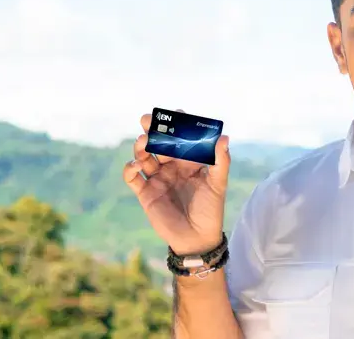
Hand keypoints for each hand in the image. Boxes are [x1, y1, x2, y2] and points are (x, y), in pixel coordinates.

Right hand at [122, 111, 230, 255]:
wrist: (197, 238)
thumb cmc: (211, 210)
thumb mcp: (218, 184)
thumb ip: (221, 161)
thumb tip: (224, 136)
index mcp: (189, 161)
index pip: (181, 138)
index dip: (177, 126)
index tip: (176, 114)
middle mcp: (172, 167)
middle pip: (159, 143)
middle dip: (153, 130)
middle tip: (147, 119)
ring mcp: (157, 178)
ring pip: (144, 156)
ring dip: (141, 147)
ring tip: (143, 142)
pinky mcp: (145, 193)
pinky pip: (133, 177)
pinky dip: (129, 169)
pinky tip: (135, 165)